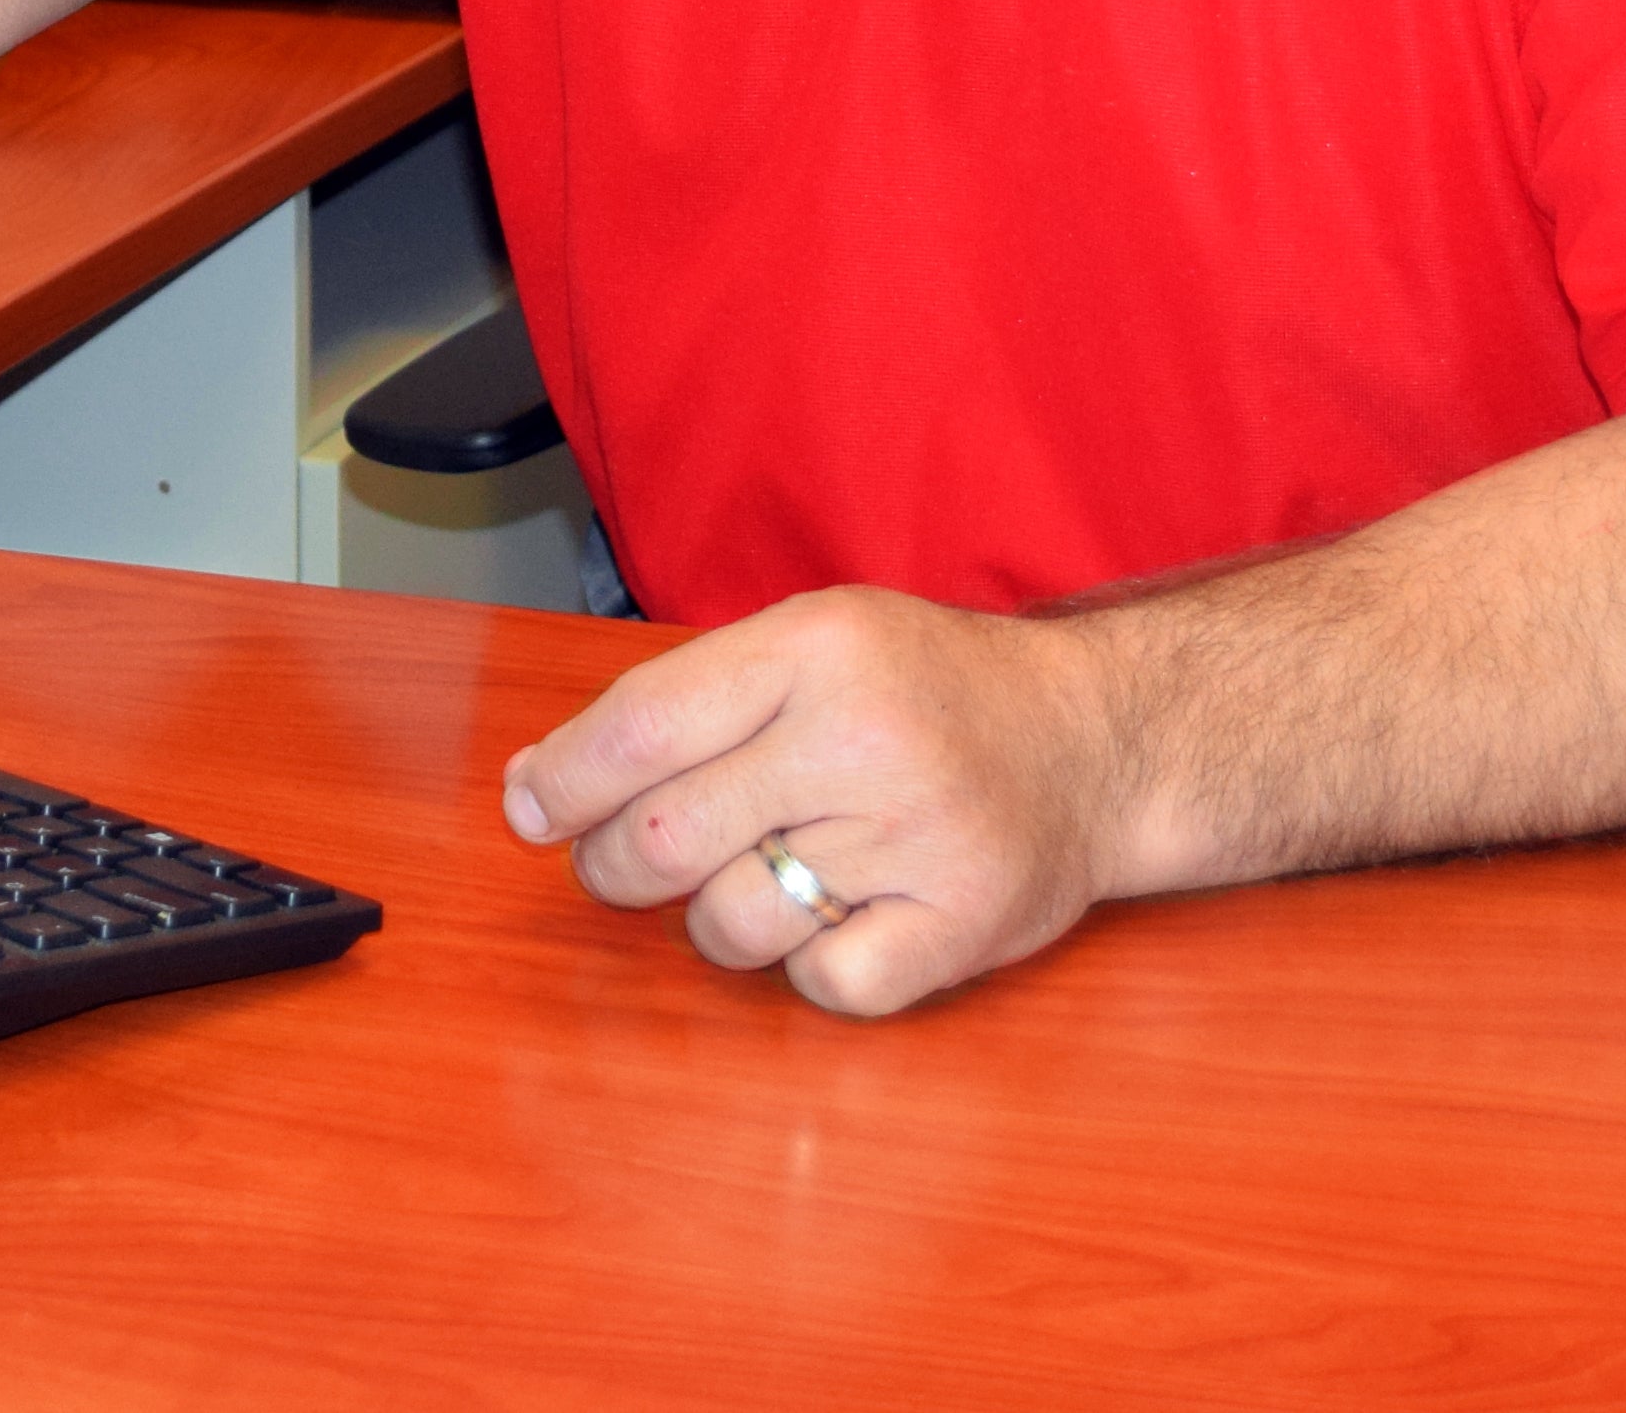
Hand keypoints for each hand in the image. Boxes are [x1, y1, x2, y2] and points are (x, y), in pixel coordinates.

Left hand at [500, 585, 1126, 1016]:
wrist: (1095, 738)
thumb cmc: (927, 689)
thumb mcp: (815, 639)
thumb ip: (684, 699)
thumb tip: (533, 786)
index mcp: (819, 646)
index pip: (643, 726)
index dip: (564, 782)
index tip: (530, 810)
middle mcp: (865, 736)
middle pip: (666, 840)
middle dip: (618, 867)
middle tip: (634, 861)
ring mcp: (917, 836)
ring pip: (732, 926)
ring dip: (723, 916)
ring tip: (775, 872)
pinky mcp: (960, 925)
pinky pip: (819, 986)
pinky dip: (811, 966)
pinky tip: (848, 911)